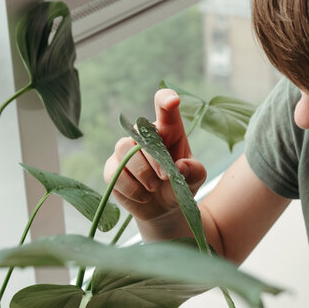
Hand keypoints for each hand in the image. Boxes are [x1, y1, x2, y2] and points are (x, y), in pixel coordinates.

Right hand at [104, 89, 206, 221]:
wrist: (164, 208)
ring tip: (154, 187)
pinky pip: (116, 173)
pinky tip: (143, 196)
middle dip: (155, 159)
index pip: (165, 107)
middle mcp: (144, 135)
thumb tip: (180, 166)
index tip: (172, 101)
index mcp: (169, 129)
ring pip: (124, 150)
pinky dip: (132, 189)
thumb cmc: (180, 184)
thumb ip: (194, 170)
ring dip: (142, 173)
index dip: (166, 99)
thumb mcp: (196, 178)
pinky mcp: (112, 168)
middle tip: (165, 178)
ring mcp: (125, 150)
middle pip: (141, 134)